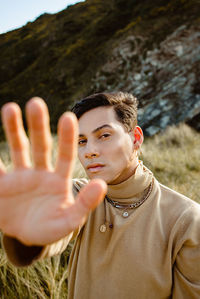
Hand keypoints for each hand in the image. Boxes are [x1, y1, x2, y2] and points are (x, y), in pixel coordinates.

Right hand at [0, 98, 106, 245]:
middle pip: (40, 146)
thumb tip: (102, 184)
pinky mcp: (3, 184)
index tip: (68, 116)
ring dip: (14, 129)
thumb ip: (85, 204)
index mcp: (58, 180)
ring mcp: (20, 177)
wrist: (28, 238)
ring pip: (18, 149)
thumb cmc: (52, 228)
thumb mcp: (70, 220)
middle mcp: (40, 172)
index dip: (68, 138)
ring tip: (10, 108)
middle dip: (38, 125)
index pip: (65, 155)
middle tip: (36, 103)